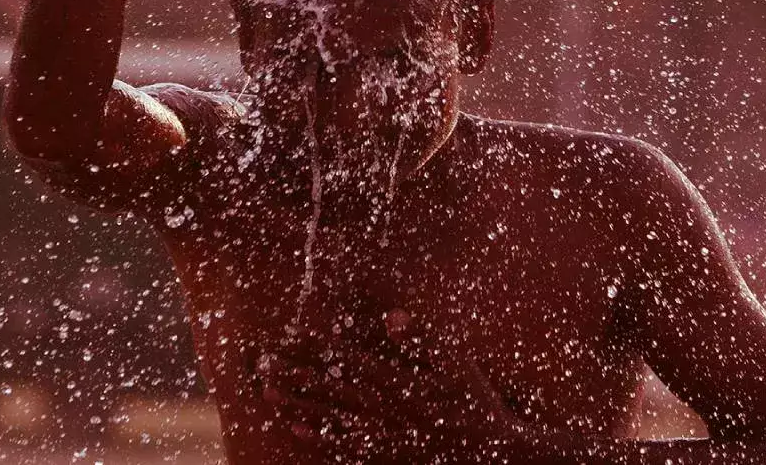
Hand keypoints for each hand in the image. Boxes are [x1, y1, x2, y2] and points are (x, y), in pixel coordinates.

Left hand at [259, 309, 517, 460]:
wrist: (500, 459)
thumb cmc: (480, 409)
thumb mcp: (460, 367)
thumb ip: (425, 340)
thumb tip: (390, 316)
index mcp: (408, 386)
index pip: (358, 362)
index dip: (325, 347)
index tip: (296, 333)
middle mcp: (392, 413)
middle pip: (337, 389)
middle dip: (300, 374)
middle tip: (266, 362)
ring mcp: (389, 440)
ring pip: (335, 419)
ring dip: (301, 404)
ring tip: (269, 391)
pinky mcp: (389, 460)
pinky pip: (347, 451)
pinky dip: (321, 439)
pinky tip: (295, 428)